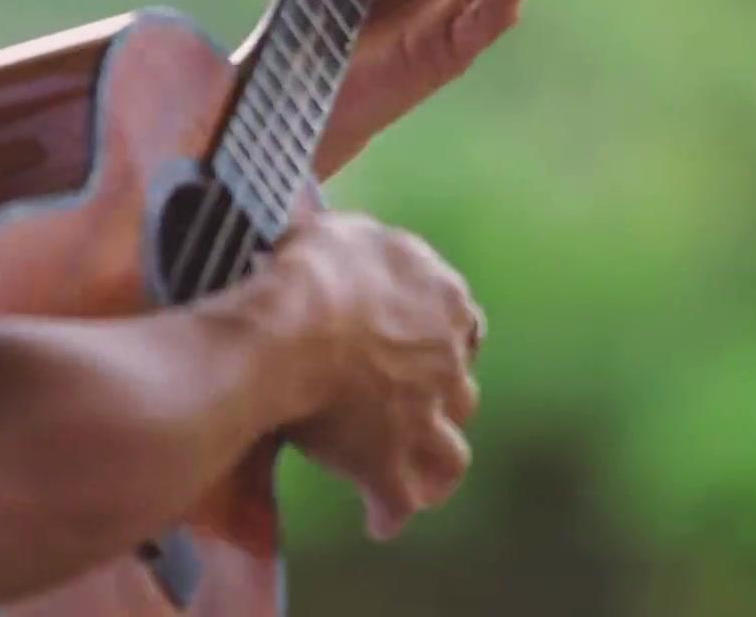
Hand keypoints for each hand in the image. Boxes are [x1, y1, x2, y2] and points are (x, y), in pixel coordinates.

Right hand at [274, 212, 483, 540]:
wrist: (295, 325)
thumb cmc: (315, 270)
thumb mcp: (341, 231)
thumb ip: (355, 243)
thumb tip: (337, 237)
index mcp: (445, 299)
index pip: (459, 321)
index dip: (435, 334)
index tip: (411, 341)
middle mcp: (448, 359)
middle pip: (459, 388)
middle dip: (439, 399)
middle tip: (408, 408)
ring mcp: (426, 413)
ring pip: (450, 452)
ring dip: (435, 464)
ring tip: (418, 479)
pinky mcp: (391, 458)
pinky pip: (400, 500)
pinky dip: (391, 513)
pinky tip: (380, 524)